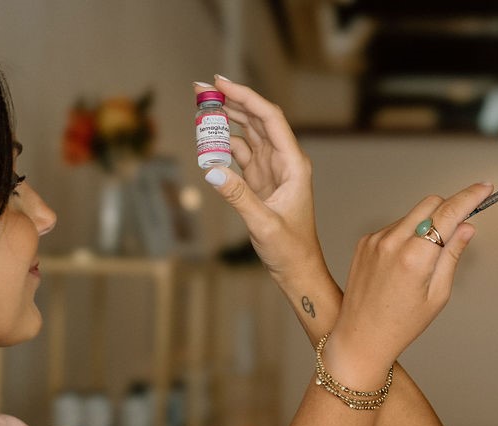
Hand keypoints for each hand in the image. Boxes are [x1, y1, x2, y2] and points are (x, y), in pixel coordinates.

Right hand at [195, 76, 323, 283]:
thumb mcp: (263, 224)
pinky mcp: (260, 181)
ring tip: (200, 105)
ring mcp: (271, 170)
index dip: (246, 97)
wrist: (297, 270)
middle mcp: (284, 161)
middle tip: (201, 87)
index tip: (220, 83)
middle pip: (257, 119)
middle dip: (231, 100)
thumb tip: (211, 170)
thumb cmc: (290, 250)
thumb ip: (238, 197)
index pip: (270, 119)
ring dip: (226, 118)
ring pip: (248, 133)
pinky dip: (224, 143)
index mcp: (293, 164)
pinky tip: (207, 136)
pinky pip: (240, 153)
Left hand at [324, 182, 494, 389]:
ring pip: (412, 215)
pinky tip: (403, 265)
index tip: (485, 188)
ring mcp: (375, 239)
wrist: (361, 337)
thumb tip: (467, 226)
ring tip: (424, 262)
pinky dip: (407, 235)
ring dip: (426, 225)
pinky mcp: (365, 242)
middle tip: (460, 227)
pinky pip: (394, 227)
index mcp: (415, 257)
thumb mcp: (438, 294)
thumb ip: (452, 255)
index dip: (471, 196)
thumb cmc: (402, 324)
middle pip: (431, 203)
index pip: (449, 212)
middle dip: (449, 208)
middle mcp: (393, 242)